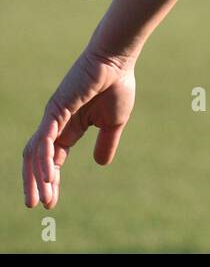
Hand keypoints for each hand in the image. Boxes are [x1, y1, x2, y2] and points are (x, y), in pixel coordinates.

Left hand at [22, 50, 136, 209]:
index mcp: (70, 128)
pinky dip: (44, 159)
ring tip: (40, 198)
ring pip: (35, 153)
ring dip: (35, 177)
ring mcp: (53, 118)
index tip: (51, 203)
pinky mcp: (55, 110)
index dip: (50, 181)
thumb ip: (106, 142)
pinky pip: (44, 140)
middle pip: (36, 160)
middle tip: (38, 205)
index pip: (52, 160)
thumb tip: (101, 164)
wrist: (117, 60)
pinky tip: (50, 176)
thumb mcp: (114, 122)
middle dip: (35, 184)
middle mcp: (56, 125)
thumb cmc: (117, 85)